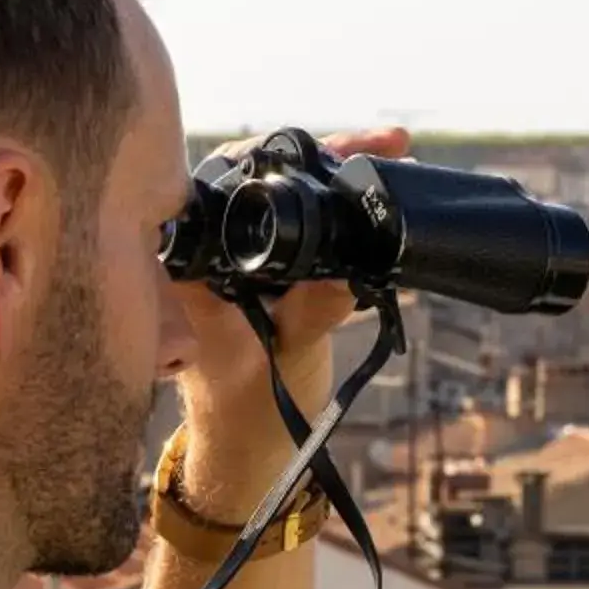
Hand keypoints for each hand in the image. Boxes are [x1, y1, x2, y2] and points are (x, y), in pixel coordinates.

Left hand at [171, 127, 410, 510]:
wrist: (250, 445)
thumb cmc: (249, 411)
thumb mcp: (286, 359)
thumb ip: (312, 312)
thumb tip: (345, 269)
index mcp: (194, 262)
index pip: (229, 180)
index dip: (281, 155)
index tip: (337, 150)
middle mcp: (211, 248)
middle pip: (262, 172)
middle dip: (326, 154)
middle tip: (388, 142)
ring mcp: (239, 256)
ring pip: (284, 192)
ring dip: (337, 172)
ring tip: (394, 153)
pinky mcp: (269, 268)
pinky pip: (299, 223)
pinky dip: (338, 204)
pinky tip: (379, 187)